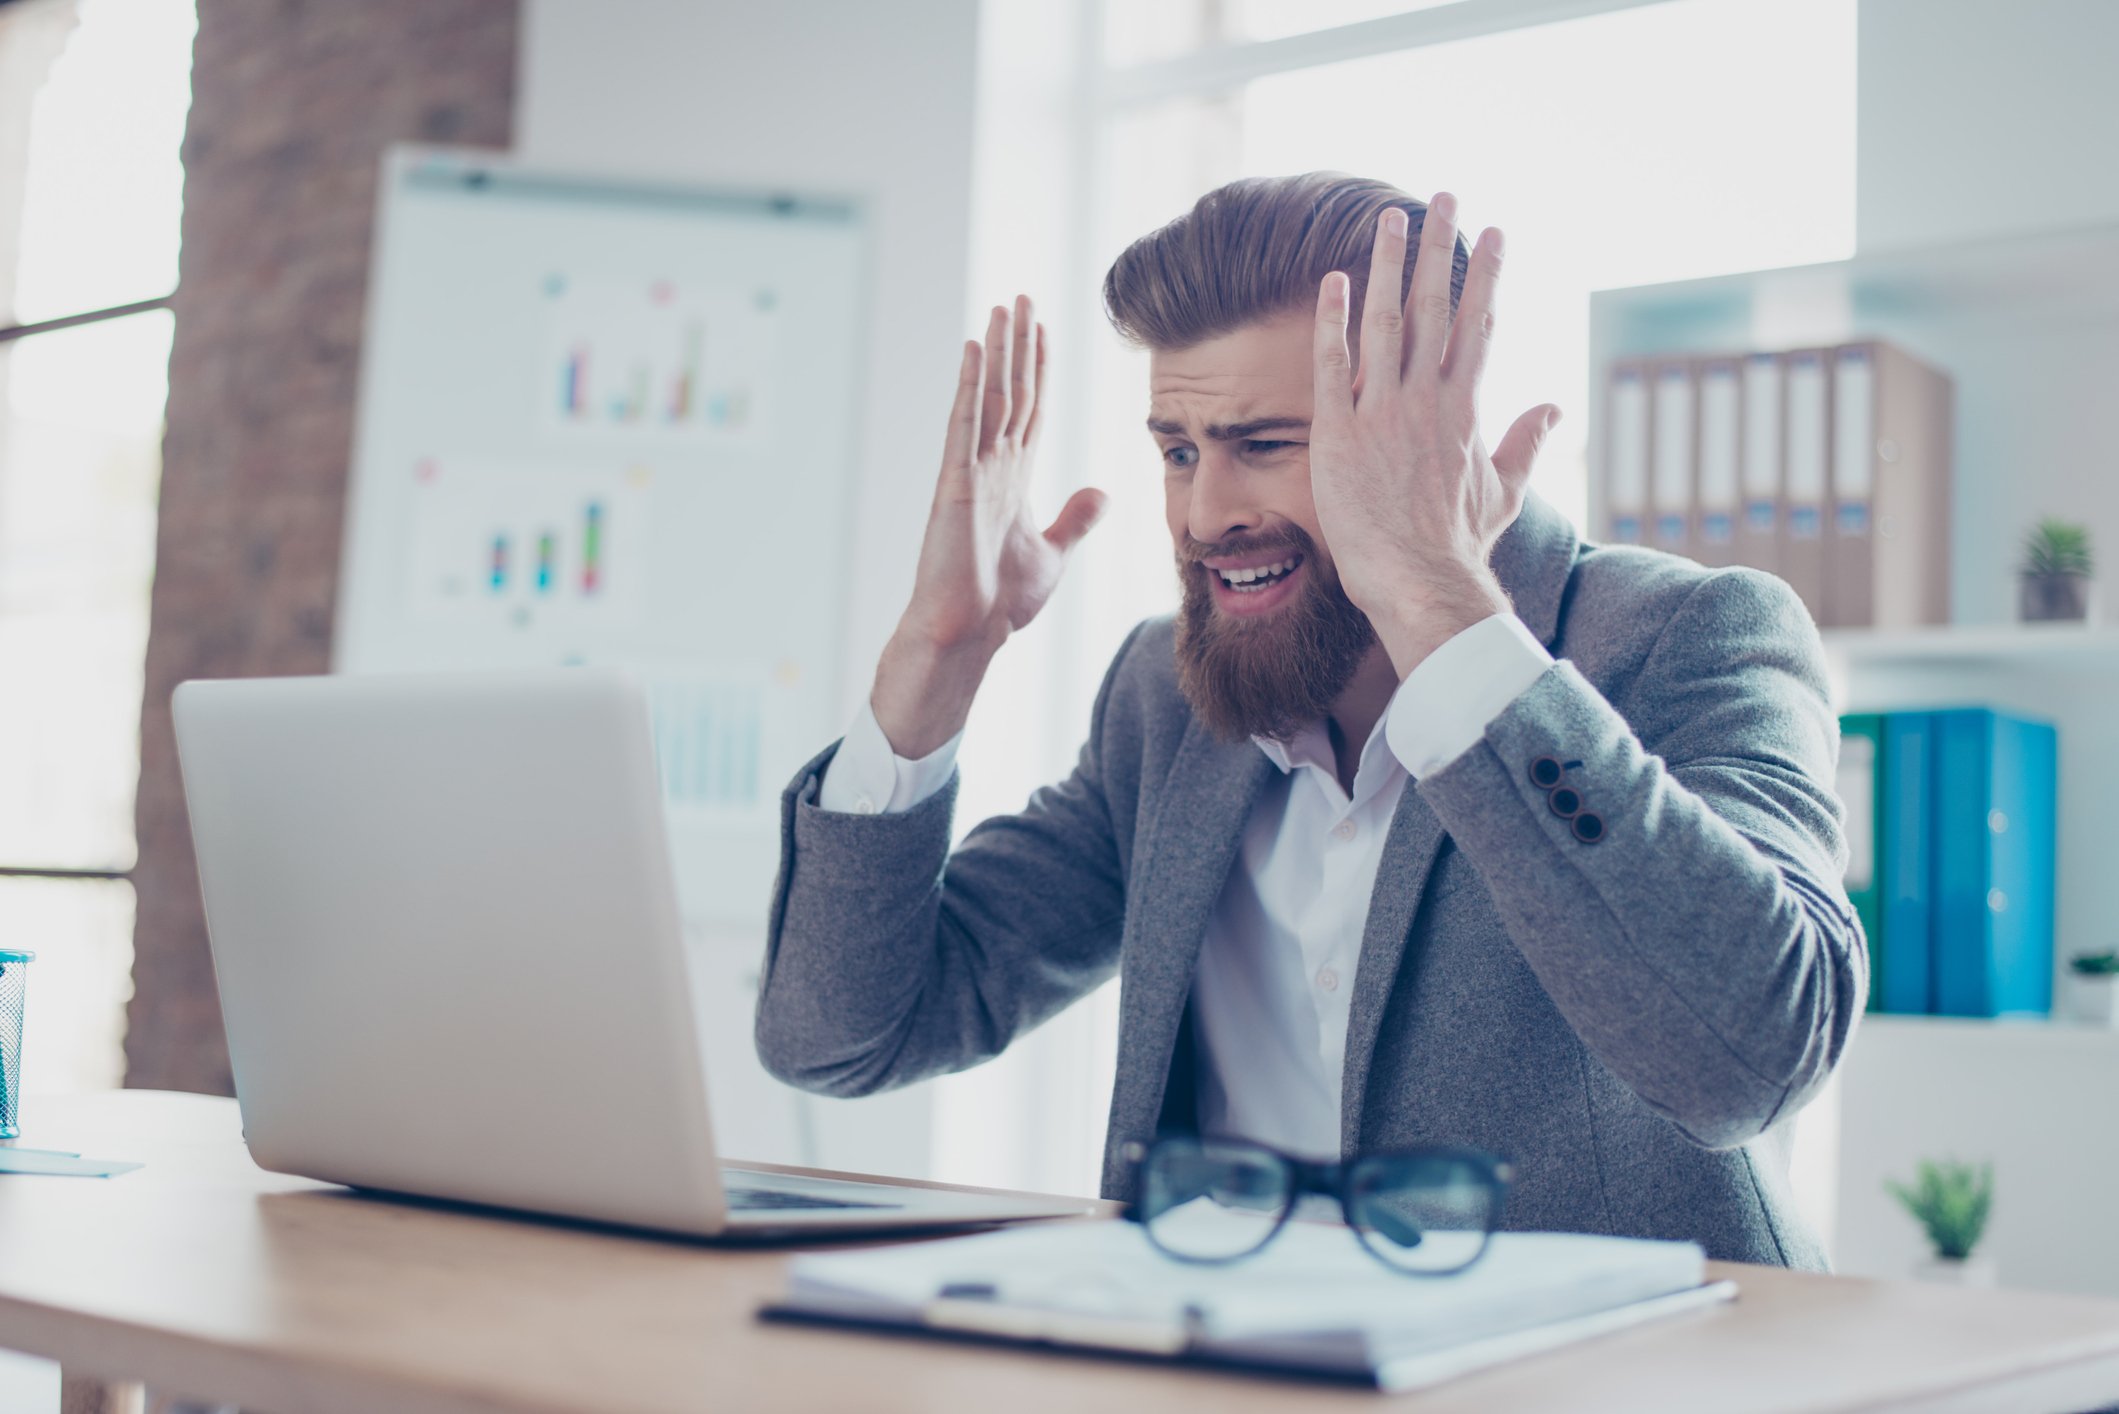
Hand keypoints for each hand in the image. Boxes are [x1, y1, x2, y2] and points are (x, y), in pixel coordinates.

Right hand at [872, 296, 1106, 756]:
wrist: (967, 635)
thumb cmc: (999, 603)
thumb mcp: (1054, 554)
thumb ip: (1075, 520)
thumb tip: (1100, 492)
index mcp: (1012, 480)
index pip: (1030, 410)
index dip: (1038, 369)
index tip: (1044, 330)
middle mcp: (990, 467)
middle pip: (1010, 391)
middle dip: (1019, 345)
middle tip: (1022, 297)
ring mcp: (970, 472)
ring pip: (990, 397)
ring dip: (998, 351)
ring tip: (1003, 306)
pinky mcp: (954, 484)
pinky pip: (965, 424)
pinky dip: (971, 385)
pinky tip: (976, 348)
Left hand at [1309, 194, 1561, 677]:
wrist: (1421, 581)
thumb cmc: (1459, 545)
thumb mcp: (1503, 491)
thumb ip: (1526, 443)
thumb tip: (1554, 408)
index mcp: (1465, 409)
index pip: (1478, 325)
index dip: (1486, 275)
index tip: (1494, 232)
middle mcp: (1427, 399)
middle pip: (1435, 307)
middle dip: (1440, 249)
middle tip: (1444, 197)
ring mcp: (1383, 413)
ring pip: (1387, 322)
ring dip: (1388, 265)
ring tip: (1391, 218)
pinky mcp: (1341, 434)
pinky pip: (1333, 365)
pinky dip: (1334, 320)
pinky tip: (1334, 280)